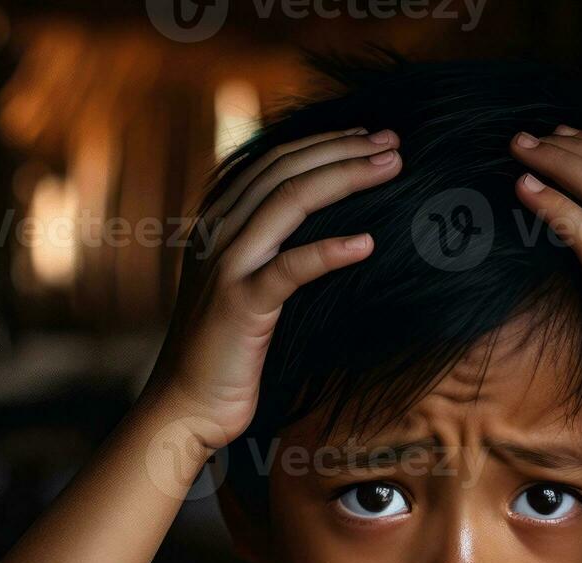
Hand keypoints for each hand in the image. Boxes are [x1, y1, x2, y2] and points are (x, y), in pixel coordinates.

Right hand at [146, 128, 402, 449]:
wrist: (187, 406)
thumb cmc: (228, 352)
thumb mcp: (248, 288)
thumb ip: (273, 251)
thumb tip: (333, 229)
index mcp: (218, 222)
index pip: (275, 160)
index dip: (325, 142)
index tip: (371, 136)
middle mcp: (217, 233)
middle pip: (286, 170)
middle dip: (344, 150)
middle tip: (394, 142)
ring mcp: (226, 266)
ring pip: (289, 202)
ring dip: (345, 178)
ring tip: (391, 169)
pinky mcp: (240, 306)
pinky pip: (291, 268)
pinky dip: (330, 251)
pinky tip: (368, 243)